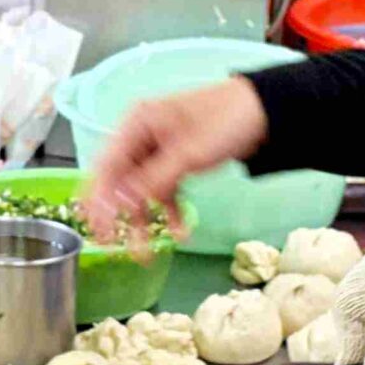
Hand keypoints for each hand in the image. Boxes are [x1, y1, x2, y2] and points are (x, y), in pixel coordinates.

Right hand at [80, 78, 267, 233]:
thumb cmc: (226, 120)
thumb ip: (153, 179)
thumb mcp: (188, 153)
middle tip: (120, 245)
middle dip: (121, 214)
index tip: (100, 229)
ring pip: (141, 190)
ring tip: (147, 251)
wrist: (265, 112)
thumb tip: (121, 204)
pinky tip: (179, 232)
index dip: (99, 198)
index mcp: (136, 123)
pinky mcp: (175, 162)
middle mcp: (141, 136)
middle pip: (120, 180)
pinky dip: (169, 211)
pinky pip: (164, 190)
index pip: (107, 164)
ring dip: (146, 219)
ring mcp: (158, 151)